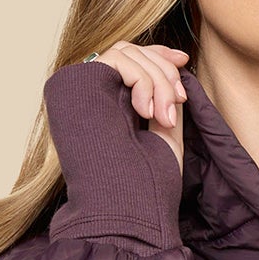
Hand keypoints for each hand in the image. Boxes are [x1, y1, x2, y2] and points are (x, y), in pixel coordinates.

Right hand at [86, 41, 188, 172]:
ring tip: (163, 118)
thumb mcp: (165, 133)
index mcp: (108, 106)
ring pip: (126, 53)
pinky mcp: (75, 84)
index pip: (131, 60)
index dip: (158, 55)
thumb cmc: (146, 183)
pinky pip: (117, 59)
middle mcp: (91, 95)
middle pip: (131, 52)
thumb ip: (166, 100)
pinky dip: (142, 79)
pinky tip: (147, 112)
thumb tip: (173, 64)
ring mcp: (81, 90)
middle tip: (179, 100)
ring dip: (157, 79)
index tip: (183, 61)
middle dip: (163, 71)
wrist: (128, 206)